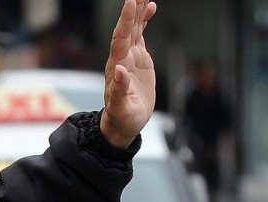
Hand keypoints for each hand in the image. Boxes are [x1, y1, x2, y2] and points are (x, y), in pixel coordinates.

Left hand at [100, 0, 157, 149]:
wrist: (123, 123)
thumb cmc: (121, 118)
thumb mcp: (121, 109)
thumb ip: (118, 91)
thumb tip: (119, 71)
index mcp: (117, 67)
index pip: (120, 39)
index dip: (126, 21)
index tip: (131, 2)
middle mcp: (121, 57)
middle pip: (126, 27)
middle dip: (132, 8)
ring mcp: (130, 56)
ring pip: (134, 27)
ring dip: (138, 9)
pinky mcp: (138, 58)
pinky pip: (140, 34)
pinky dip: (144, 19)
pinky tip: (150, 7)